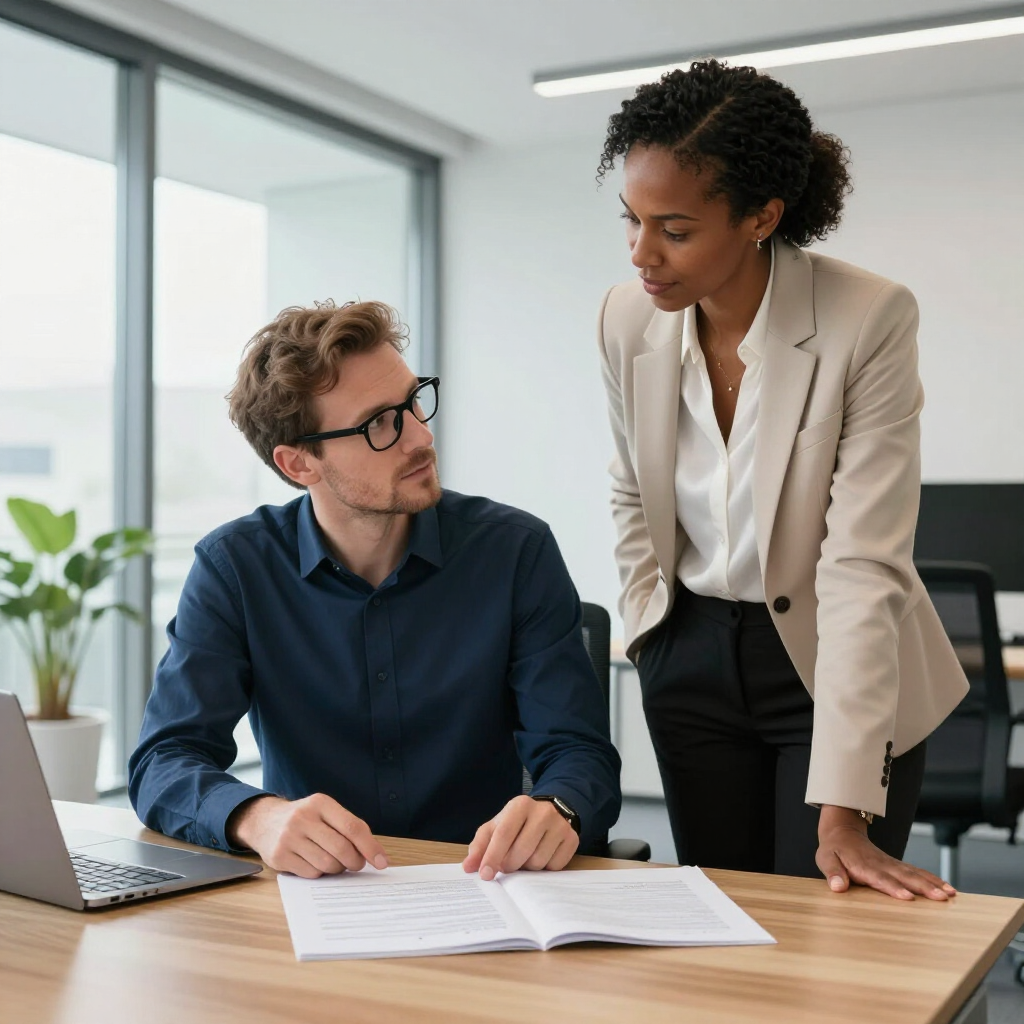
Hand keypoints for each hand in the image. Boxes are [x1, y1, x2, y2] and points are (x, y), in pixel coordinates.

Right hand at [227, 793, 387, 877]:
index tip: (382, 862)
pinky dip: (319, 873)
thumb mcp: (325, 812)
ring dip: (337, 869)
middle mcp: (303, 818)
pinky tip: (315, 863)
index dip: (370, 847)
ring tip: (335, 862)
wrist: (264, 821)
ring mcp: (289, 838)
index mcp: (320, 803)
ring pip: (327, 864)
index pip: (353, 827)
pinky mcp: (279, 856)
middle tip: (357, 864)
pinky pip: (311, 874)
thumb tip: (376, 855)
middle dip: (355, 861)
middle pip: (342, 848)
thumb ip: (348, 828)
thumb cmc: (305, 819)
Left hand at [462, 794, 578, 880]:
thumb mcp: (496, 827)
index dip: (492, 857)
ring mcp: (560, 825)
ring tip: (525, 857)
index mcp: (520, 805)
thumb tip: (469, 867)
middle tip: (507, 865)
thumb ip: (480, 845)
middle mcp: (542, 812)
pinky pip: (554, 867)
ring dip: (527, 867)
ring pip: (538, 862)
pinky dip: (544, 868)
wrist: (549, 813)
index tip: (485, 875)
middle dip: (510, 864)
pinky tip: (541, 856)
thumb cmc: (517, 823)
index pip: (503, 834)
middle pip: (521, 851)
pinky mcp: (572, 839)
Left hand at [815, 805, 955, 900]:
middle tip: (941, 898)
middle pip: (905, 876)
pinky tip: (947, 888)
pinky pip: (917, 872)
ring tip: (951, 894)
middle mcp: (882, 864)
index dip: (893, 888)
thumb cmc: (834, 850)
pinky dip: (933, 880)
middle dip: (923, 887)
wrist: (843, 832)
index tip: (907, 897)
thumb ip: (832, 873)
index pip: (880, 879)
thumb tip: (838, 887)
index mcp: (864, 865)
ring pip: (915, 873)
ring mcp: (892, 864)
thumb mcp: (826, 859)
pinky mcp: (897, 866)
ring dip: (933, 884)